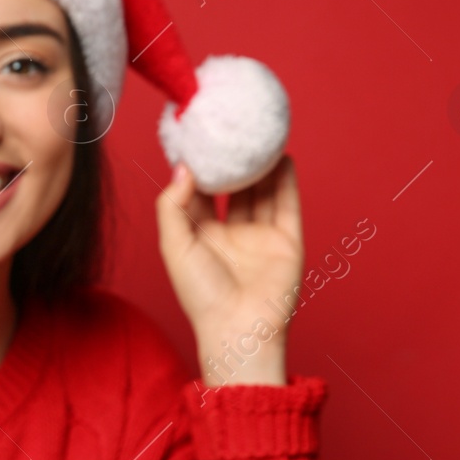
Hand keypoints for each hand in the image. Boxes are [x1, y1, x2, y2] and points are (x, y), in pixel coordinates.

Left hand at [155, 154, 303, 385]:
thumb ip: (172, 206)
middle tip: (230, 131)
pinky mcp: (285, 242)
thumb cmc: (201, 295)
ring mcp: (259, 238)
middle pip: (232, 190)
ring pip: (261, 193)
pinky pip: (287, 205)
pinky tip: (283, 157)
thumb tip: (183, 168)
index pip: (198, 195)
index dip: (197, 169)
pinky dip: (286, 181)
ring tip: (259, 137)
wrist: (239, 328)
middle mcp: (230, 235)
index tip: (196, 139)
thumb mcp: (174, 246)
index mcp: (199, 237)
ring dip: (261, 167)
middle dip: (232, 163)